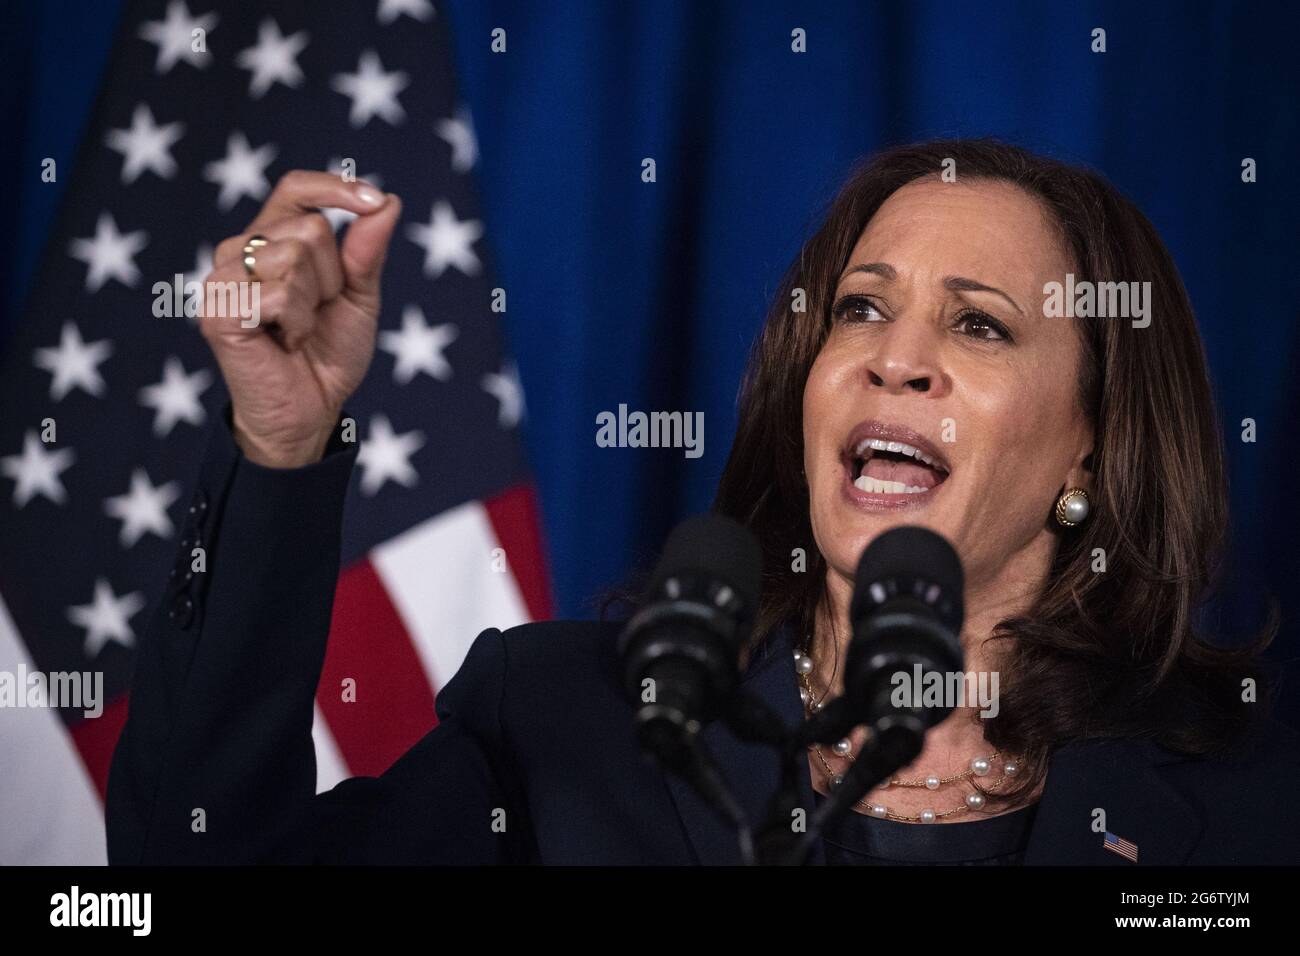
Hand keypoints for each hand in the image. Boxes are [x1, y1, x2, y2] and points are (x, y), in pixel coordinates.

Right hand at [199, 170, 401, 467]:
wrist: (311, 410)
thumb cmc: (329, 353)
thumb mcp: (359, 297)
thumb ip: (368, 251)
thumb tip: (387, 202)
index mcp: (271, 238)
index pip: (296, 188)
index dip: (335, 187)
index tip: (373, 201)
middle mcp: (239, 250)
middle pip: (311, 227)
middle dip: (333, 277)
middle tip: (316, 314)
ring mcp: (224, 278)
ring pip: (295, 257)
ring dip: (314, 303)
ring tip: (299, 330)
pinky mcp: (218, 310)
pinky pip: (280, 294)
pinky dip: (297, 324)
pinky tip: (285, 343)